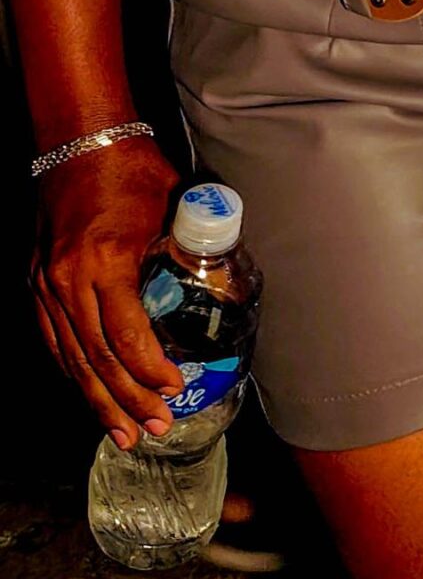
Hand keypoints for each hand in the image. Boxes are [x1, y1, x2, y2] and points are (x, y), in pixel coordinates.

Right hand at [31, 137, 184, 448]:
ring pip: (71, 357)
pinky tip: (91, 395)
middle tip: (154, 427)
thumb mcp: (172, 206)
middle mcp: (70, 279)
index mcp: (107, 261)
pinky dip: (73, 373)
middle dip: (127, 399)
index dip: (149, 369)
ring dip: (98, 399)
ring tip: (123, 433)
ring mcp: (47, 284)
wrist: (80, 145)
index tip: (173, 389)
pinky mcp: (37, 284)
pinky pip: (54, 341)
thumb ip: (193, 247)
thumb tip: (229, 280)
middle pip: (97, 357)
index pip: (127, 333)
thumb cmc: (134, 172)